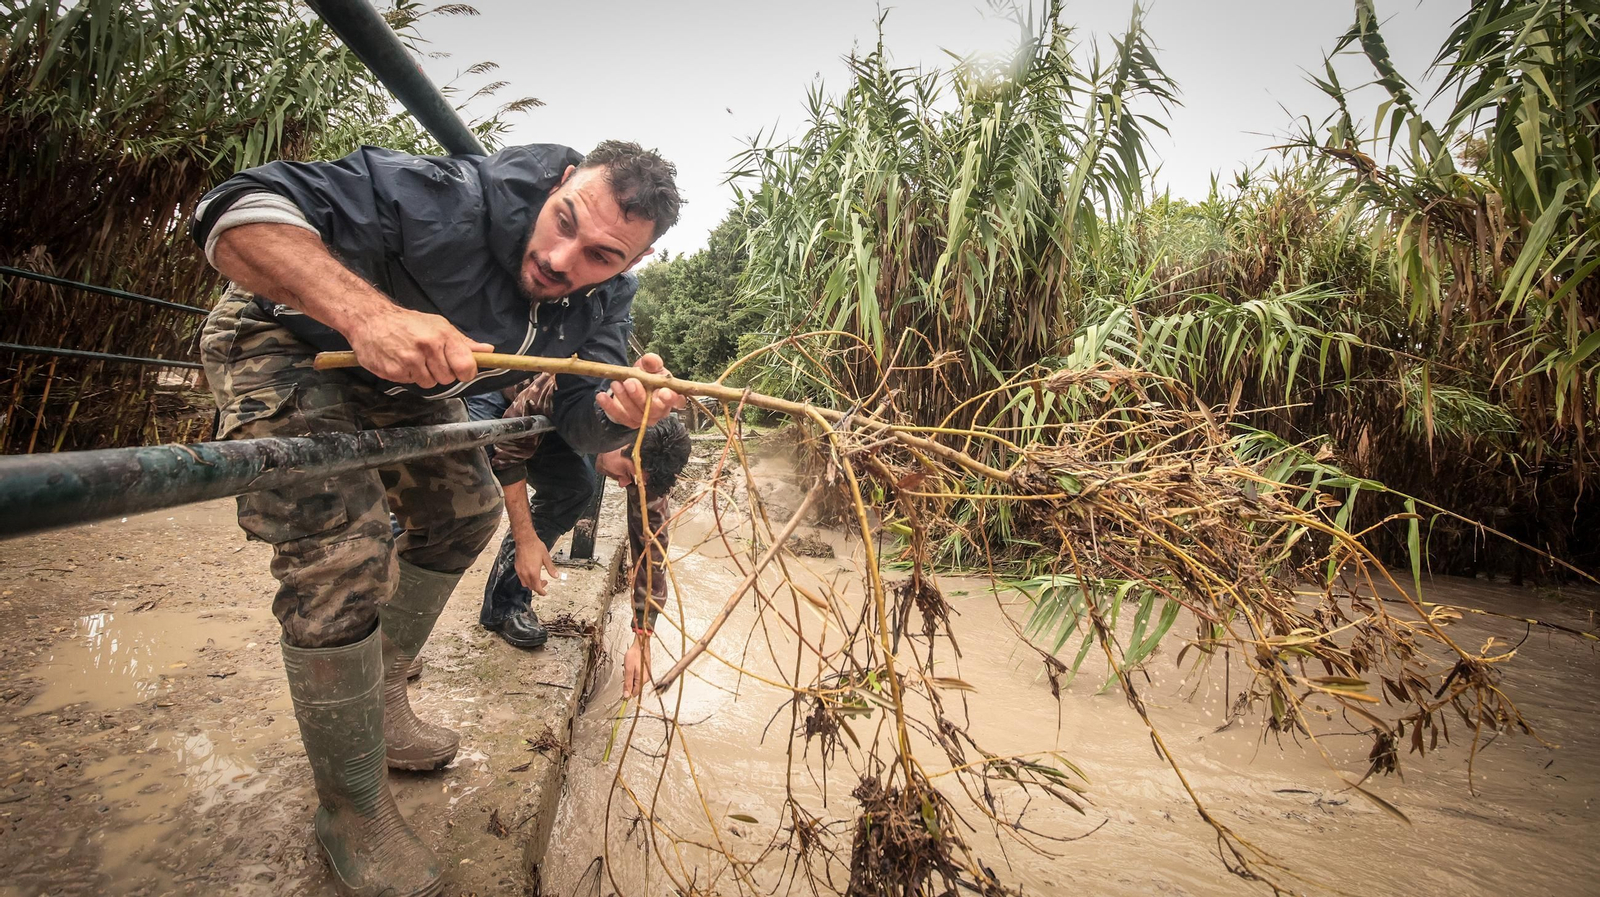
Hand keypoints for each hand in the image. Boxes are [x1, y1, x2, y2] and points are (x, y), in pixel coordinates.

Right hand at [347, 305, 493, 387]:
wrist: (371, 319)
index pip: (466, 366)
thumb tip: (488, 351)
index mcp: (442, 336)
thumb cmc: (408, 323)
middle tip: (429, 358)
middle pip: (447, 378)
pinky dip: (408, 376)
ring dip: (423, 375)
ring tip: (413, 358)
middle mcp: (427, 348)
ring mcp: (410, 361)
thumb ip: (463, 342)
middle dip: (441, 372)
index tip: (461, 370)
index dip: (466, 372)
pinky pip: (411, 383)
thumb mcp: (439, 326)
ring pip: (429, 384)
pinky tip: (401, 361)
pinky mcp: (394, 371)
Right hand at [514, 535, 557, 594]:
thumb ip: (551, 568)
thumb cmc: (535, 547)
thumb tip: (556, 576)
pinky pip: (521, 578)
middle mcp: (525, 573)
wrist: (525, 539)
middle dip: (538, 587)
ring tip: (538, 578)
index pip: (537, 587)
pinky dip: (526, 579)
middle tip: (544, 581)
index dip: (541, 592)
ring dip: (532, 584)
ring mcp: (520, 571)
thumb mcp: (546, 558)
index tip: (545, 593)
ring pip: (525, 584)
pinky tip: (531, 573)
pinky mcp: (516, 567)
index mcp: (533, 572)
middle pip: (531, 587)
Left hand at [596, 353, 685, 427]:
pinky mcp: (630, 422)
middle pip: (653, 409)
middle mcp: (660, 410)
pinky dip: (609, 406)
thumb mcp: (650, 367)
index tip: (664, 391)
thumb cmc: (647, 377)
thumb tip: (650, 359)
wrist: (631, 386)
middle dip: (641, 396)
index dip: (672, 398)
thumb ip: (652, 362)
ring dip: (624, 398)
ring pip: (636, 413)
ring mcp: (645, 419)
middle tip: (630, 382)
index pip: (676, 400)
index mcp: (670, 396)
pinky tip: (601, 396)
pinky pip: (619, 416)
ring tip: (615, 384)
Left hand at [623, 632, 651, 697]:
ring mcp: (646, 675)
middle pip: (635, 688)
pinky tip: (631, 668)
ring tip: (628, 669)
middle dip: (628, 684)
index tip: (621, 693)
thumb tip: (626, 695)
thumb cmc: (635, 655)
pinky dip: (632, 675)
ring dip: (630, 679)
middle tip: (624, 675)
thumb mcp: (628, 670)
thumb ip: (627, 683)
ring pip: (636, 683)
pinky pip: (638, 678)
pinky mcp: (645, 672)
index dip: (627, 694)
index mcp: (642, 680)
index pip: (634, 693)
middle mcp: (646, 679)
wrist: (641, 645)